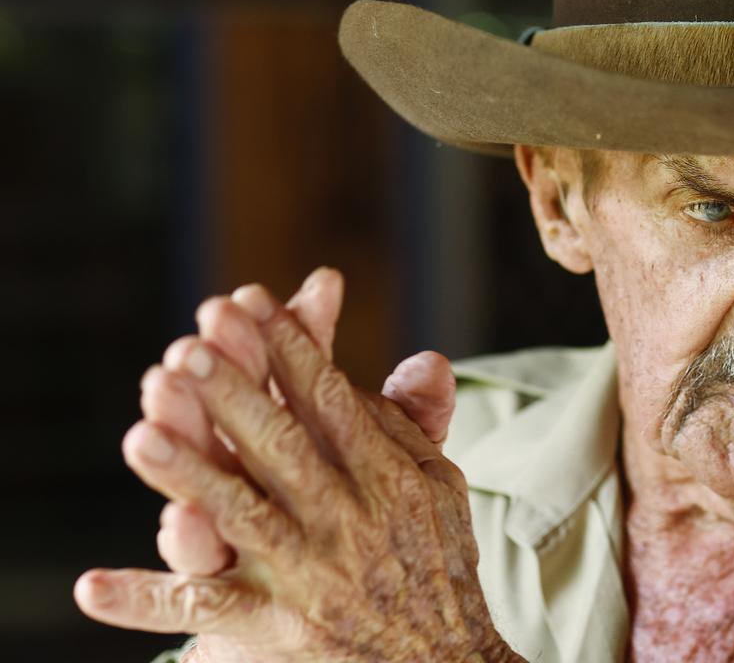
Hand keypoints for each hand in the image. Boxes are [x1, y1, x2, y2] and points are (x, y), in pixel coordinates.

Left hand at [75, 274, 516, 661]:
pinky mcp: (277, 626)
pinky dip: (147, 603)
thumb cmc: (434, 559)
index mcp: (386, 477)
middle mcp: (346, 520)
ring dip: (189, 475)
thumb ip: (416, 419)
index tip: (252, 302)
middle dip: (234, 396)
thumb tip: (420, 355)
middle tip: (190, 350)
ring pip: (239, 517)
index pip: (332, 402)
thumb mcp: (440, 483)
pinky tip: (92, 587)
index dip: (292, 349)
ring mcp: (308, 573)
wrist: (444, 661)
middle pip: (282, 447)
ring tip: (142, 437)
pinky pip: (205, 612)